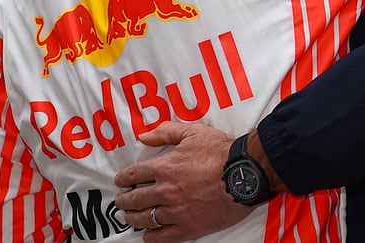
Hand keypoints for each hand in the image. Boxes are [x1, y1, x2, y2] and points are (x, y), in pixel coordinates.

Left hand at [113, 122, 249, 241]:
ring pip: (145, 218)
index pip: (134, 174)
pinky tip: (148, 234)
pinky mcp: (189, 227)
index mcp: (164, 167)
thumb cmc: (221, 153)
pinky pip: (163, 236)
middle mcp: (165, 191)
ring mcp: (176, 211)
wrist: (244, 174)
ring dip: (134, 218)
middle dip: (124, 200)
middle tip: (122, 201)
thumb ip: (166, 132)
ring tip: (130, 217)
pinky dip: (151, 236)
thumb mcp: (193, 132)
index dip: (123, 179)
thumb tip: (145, 136)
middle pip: (135, 199)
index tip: (120, 181)